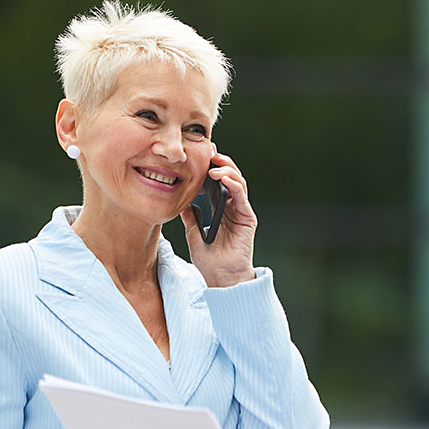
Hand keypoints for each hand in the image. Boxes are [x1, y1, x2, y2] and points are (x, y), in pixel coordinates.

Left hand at [179, 149, 257, 287]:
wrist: (220, 278)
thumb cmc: (209, 259)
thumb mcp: (192, 232)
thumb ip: (190, 215)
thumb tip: (181, 200)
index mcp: (222, 208)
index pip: (218, 181)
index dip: (210, 167)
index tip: (198, 155)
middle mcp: (233, 207)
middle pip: (229, 177)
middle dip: (220, 162)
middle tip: (208, 150)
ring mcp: (241, 211)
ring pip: (237, 181)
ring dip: (226, 169)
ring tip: (213, 162)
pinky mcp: (247, 218)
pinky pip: (241, 195)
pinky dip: (232, 183)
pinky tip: (221, 177)